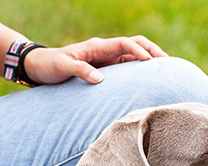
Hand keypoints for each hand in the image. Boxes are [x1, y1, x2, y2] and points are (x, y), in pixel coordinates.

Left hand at [23, 36, 168, 84]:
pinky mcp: (103, 69)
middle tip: (168, 63)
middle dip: (152, 51)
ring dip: (148, 60)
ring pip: (133, 55)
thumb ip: (80, 71)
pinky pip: (125, 66)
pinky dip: (138, 70)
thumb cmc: (50, 66)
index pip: (124, 44)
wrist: (39, 68)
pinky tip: (147, 80)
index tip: (150, 62)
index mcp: (97, 46)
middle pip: (134, 44)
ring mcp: (105, 59)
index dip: (138, 51)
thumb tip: (100, 79)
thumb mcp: (63, 68)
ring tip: (165, 71)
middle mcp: (104, 50)